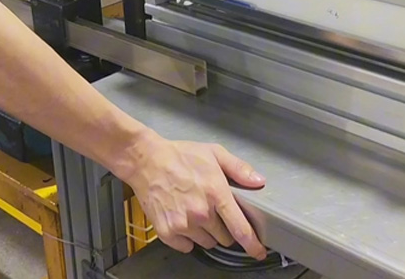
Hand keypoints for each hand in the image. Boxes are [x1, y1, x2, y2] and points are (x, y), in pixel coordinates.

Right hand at [117, 133, 266, 258]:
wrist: (146, 161)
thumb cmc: (179, 156)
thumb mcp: (214, 153)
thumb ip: (239, 169)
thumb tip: (259, 181)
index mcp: (216, 194)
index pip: (241, 229)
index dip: (252, 244)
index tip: (258, 252)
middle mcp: (201, 213)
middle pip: (224, 238)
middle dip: (224, 228)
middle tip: (212, 210)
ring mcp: (183, 224)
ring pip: (206, 242)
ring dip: (205, 233)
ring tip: (194, 211)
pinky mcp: (167, 232)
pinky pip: (186, 247)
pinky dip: (187, 238)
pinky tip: (183, 219)